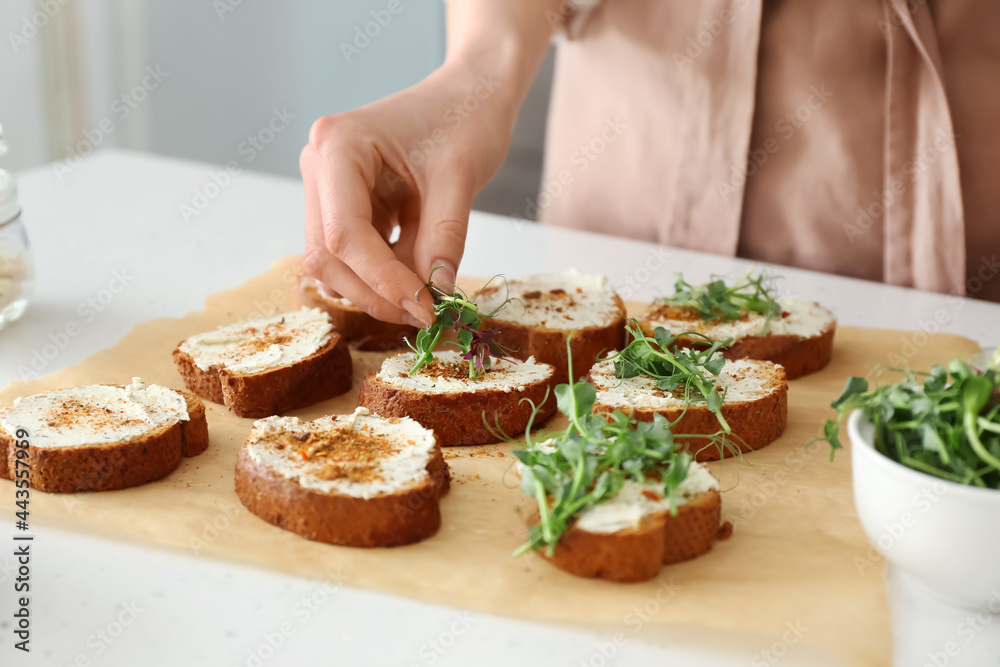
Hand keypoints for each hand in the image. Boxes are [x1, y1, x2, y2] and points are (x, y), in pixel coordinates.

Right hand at [300, 61, 514, 326]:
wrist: (469, 92)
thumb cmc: (465, 117)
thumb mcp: (462, 176)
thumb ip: (445, 237)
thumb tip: (435, 294)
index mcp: (338, 146)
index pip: (344, 234)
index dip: (382, 281)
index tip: (424, 309)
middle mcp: (320, 165)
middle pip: (329, 254)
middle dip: (375, 292)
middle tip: (426, 314)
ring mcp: (327, 186)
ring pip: (335, 261)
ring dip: (377, 288)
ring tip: (428, 295)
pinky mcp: (344, 203)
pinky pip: (353, 253)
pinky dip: (383, 274)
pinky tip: (419, 275)